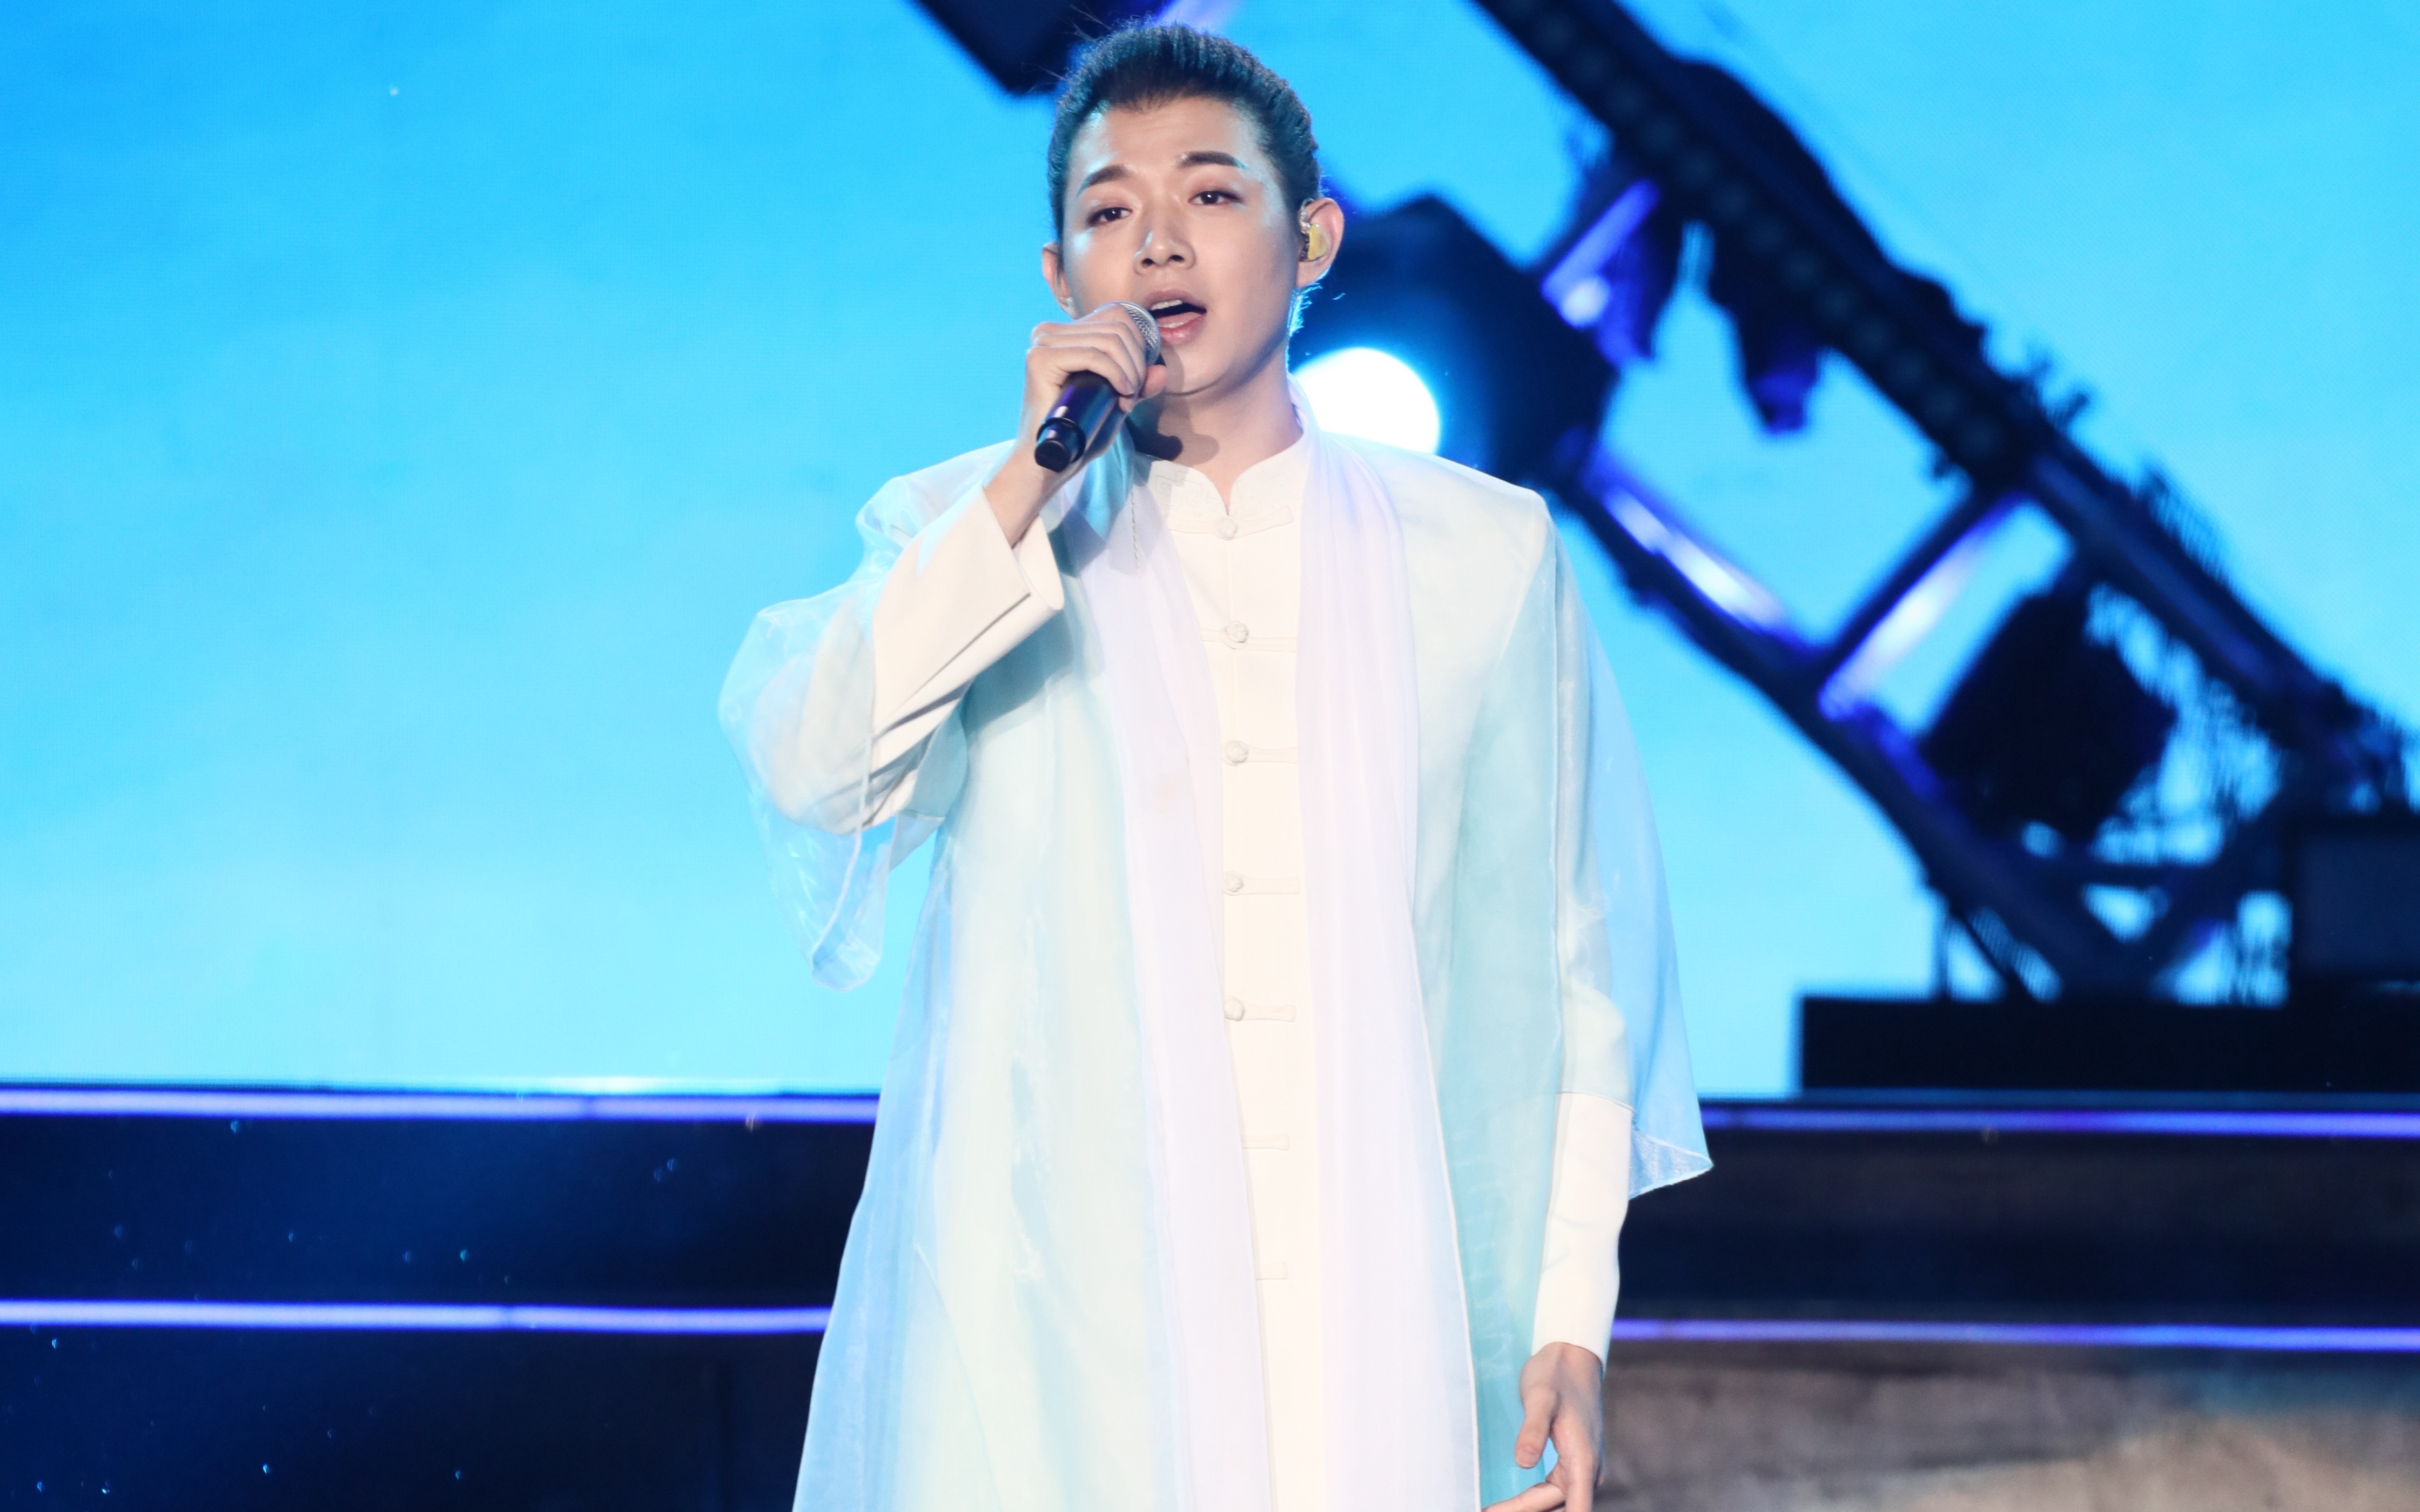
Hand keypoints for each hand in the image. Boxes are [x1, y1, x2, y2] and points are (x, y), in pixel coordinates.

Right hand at [984, 303, 1167, 543]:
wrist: (1047, 464)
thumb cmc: (1079, 436)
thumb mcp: (1116, 404)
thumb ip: (1137, 386)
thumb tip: (1161, 370)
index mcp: (1065, 334)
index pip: (1117, 316)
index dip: (1138, 346)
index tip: (1136, 383)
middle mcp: (1050, 332)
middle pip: (1117, 328)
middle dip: (1137, 364)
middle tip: (1131, 397)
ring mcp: (1043, 342)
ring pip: (1110, 340)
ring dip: (1129, 373)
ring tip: (1125, 401)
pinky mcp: (1040, 359)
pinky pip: (1094, 355)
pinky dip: (1116, 374)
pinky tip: (1121, 394)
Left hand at [1480, 1342, 1604, 1511]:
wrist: (1572, 1356)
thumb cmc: (1556, 1374)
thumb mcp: (1540, 1397)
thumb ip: (1533, 1430)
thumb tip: (1524, 1462)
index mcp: (1583, 1460)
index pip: (1575, 1510)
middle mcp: (1588, 1470)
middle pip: (1558, 1508)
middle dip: (1522, 1511)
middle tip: (1485, 1511)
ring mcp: (1582, 1467)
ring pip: (1557, 1502)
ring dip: (1529, 1509)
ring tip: (1492, 1509)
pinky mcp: (1573, 1462)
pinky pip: (1555, 1492)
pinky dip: (1534, 1501)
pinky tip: (1512, 1503)